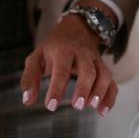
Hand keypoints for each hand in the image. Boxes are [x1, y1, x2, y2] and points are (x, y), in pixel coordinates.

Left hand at [19, 1, 117, 116]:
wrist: (76, 29)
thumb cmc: (53, 47)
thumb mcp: (37, 57)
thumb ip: (29, 78)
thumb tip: (27, 100)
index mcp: (62, 51)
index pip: (61, 70)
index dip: (56, 88)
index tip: (51, 105)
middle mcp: (81, 55)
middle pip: (87, 70)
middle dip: (84, 88)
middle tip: (77, 105)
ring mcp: (94, 60)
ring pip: (103, 74)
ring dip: (101, 91)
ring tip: (93, 106)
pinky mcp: (103, 66)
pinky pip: (111, 81)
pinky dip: (110, 95)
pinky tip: (103, 110)